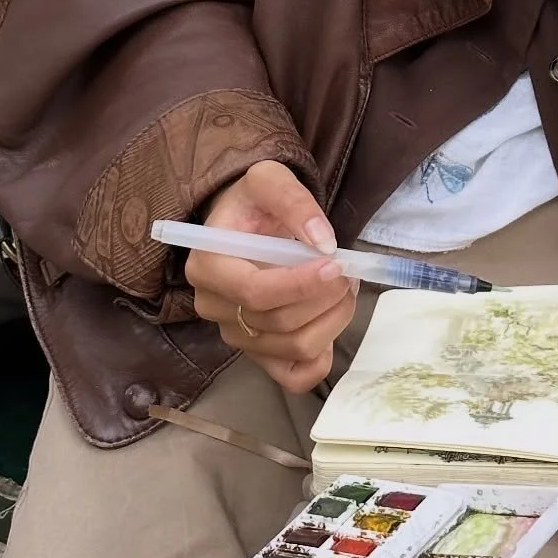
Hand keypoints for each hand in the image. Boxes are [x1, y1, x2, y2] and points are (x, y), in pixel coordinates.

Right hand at [185, 160, 357, 393]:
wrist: (246, 220)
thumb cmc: (254, 202)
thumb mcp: (269, 180)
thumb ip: (294, 202)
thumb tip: (323, 242)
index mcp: (207, 266)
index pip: (255, 293)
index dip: (301, 285)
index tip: (337, 265)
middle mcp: (214, 307)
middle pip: (278, 323)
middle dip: (325, 299)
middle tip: (350, 272)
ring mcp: (234, 335)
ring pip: (293, 348)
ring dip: (333, 320)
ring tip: (346, 288)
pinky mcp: (257, 354)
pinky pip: (293, 377)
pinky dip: (321, 359)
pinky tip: (329, 323)